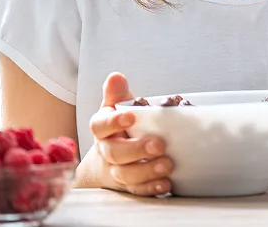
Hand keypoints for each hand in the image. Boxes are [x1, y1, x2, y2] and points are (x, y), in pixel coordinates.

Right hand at [83, 73, 173, 195]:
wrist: (107, 162)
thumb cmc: (119, 129)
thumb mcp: (117, 108)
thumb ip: (117, 94)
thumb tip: (116, 77)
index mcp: (103, 130)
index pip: (101, 125)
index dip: (114, 121)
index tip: (130, 116)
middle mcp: (107, 151)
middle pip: (115, 153)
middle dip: (137, 149)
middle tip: (159, 145)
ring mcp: (117, 171)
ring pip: (127, 175)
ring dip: (147, 170)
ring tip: (167, 164)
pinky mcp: (130, 187)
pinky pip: (138, 190)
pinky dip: (152, 187)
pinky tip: (166, 183)